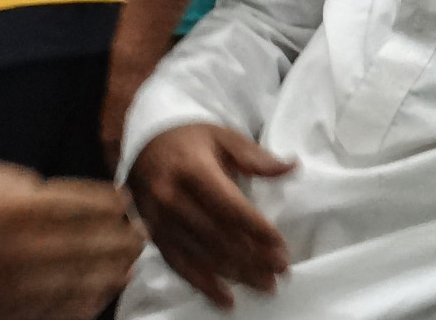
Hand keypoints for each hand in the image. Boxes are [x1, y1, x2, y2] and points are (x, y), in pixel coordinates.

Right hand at [0, 158, 143, 319]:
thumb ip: (28, 183)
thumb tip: (62, 197)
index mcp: (29, 207)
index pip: (97, 205)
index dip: (118, 203)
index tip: (126, 202)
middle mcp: (31, 249)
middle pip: (103, 245)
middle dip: (126, 238)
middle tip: (140, 234)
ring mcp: (21, 287)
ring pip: (90, 283)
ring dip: (114, 272)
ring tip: (127, 265)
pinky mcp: (8, 314)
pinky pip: (62, 313)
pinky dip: (87, 303)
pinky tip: (97, 295)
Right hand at [125, 124, 293, 310]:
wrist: (143, 143)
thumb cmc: (190, 139)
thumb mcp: (223, 137)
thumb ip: (255, 157)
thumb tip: (291, 166)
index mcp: (191, 170)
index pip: (228, 206)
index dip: (255, 228)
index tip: (280, 244)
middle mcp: (171, 198)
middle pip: (217, 235)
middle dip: (252, 256)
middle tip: (281, 270)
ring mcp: (159, 220)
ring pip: (201, 254)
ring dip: (236, 274)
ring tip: (265, 284)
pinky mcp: (154, 235)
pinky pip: (179, 265)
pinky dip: (203, 284)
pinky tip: (226, 298)